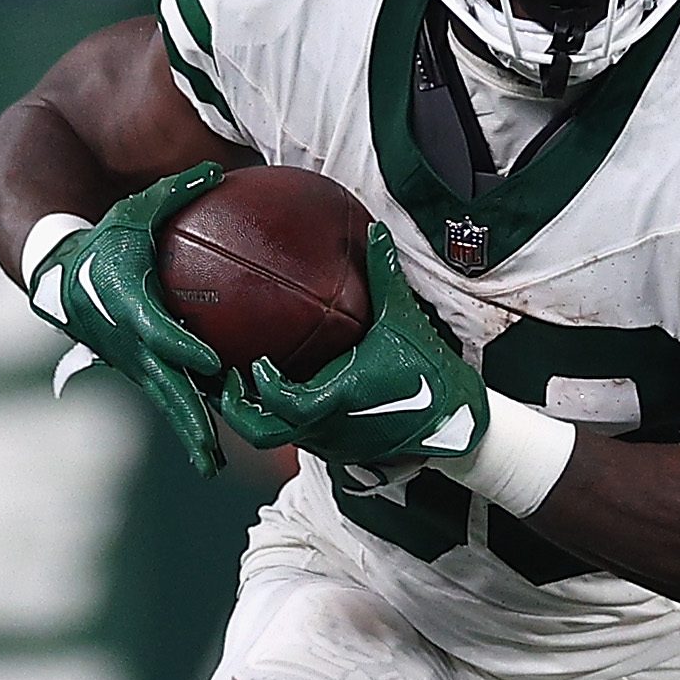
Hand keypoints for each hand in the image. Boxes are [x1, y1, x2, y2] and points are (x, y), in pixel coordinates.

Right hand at [29, 162, 227, 474]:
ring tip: (212, 465)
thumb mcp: (136, 211)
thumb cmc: (104, 238)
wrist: (59, 275)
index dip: (183, 347)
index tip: (212, 364)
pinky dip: (187, 416)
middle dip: (188, 417)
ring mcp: (131, 360)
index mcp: (126, 302)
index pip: (157, 330)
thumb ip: (177, 192)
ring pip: (166, 399)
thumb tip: (219, 169)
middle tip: (214, 450)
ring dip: (189, 431)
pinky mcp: (137, 367)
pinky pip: (166, 393)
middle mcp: (127, 340)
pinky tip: (210, 442)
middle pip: (163, 384)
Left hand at [218, 225, 488, 470]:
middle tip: (222, 380)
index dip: (258, 385)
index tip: (250, 361)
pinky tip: (276, 395)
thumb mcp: (404, 319)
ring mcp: (329, 441)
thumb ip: (383, 275)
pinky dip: (278, 418)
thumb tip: (374, 232)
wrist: (457, 422)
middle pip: (260, 433)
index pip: (281, 401)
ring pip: (275, 438)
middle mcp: (326, 427)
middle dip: (235, 410)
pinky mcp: (337, 448)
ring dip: (254, 414)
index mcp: (338, 397)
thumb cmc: (430, 373)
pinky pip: (296, 435)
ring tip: (240, 386)